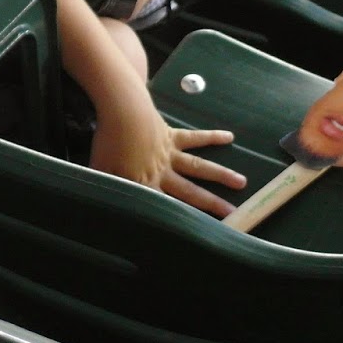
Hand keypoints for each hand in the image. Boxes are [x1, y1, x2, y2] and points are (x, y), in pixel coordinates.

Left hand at [90, 115, 243, 217]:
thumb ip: (105, 191)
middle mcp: (164, 172)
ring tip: (242, 182)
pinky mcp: (172, 135)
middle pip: (191, 192)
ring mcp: (170, 153)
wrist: (121, 110)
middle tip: (234, 213)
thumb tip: (101, 210)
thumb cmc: (108, 143)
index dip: (183, 221)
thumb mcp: (100, 172)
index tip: (201, 232)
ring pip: (199, 167)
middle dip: (212, 204)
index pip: (167, 208)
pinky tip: (229, 137)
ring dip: (221, 174)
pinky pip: (195, 137)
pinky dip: (211, 137)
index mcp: (146, 185)